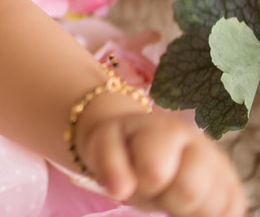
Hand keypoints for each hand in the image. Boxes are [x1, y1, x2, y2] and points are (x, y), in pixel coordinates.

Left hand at [78, 108, 247, 216]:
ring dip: (187, 209)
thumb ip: (108, 164)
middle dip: (166, 198)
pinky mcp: (232, 185)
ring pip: (213, 207)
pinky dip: (207, 214)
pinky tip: (191, 203)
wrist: (144, 138)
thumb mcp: (105, 145)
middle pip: (190, 192)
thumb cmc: (124, 145)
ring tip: (172, 192)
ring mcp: (221, 165)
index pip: (155, 172)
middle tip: (157, 188)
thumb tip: (120, 189)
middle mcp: (201, 144)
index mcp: (167, 130)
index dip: (142, 183)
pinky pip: (230, 212)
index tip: (138, 175)